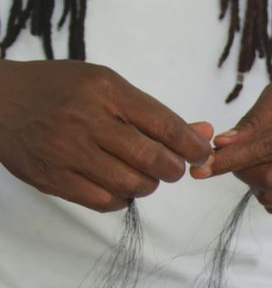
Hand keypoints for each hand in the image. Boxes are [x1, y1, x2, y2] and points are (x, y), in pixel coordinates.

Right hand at [0, 60, 212, 211]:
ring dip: (147, 184)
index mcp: (105, 91)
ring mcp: (67, 151)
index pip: (164, 125)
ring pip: (132, 184)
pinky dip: (121, 198)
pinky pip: (105, 201)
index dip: (192, 146)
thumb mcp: (107, 86)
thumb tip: (203, 134)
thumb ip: (154, 112)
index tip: (201, 154)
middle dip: (174, 169)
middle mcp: (87, 120)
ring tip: (141, 174)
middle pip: (153, 159)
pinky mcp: (52, 178)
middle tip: (172, 168)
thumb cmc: (61, 90)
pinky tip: (117, 184)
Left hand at [198, 82, 271, 214]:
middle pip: (270, 179)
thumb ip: (253, 120)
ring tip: (258, 162)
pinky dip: (265, 193)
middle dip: (241, 171)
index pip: (268, 146)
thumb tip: (223, 145)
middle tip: (234, 156)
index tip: (202, 165)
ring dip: (253, 183)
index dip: (232, 158)